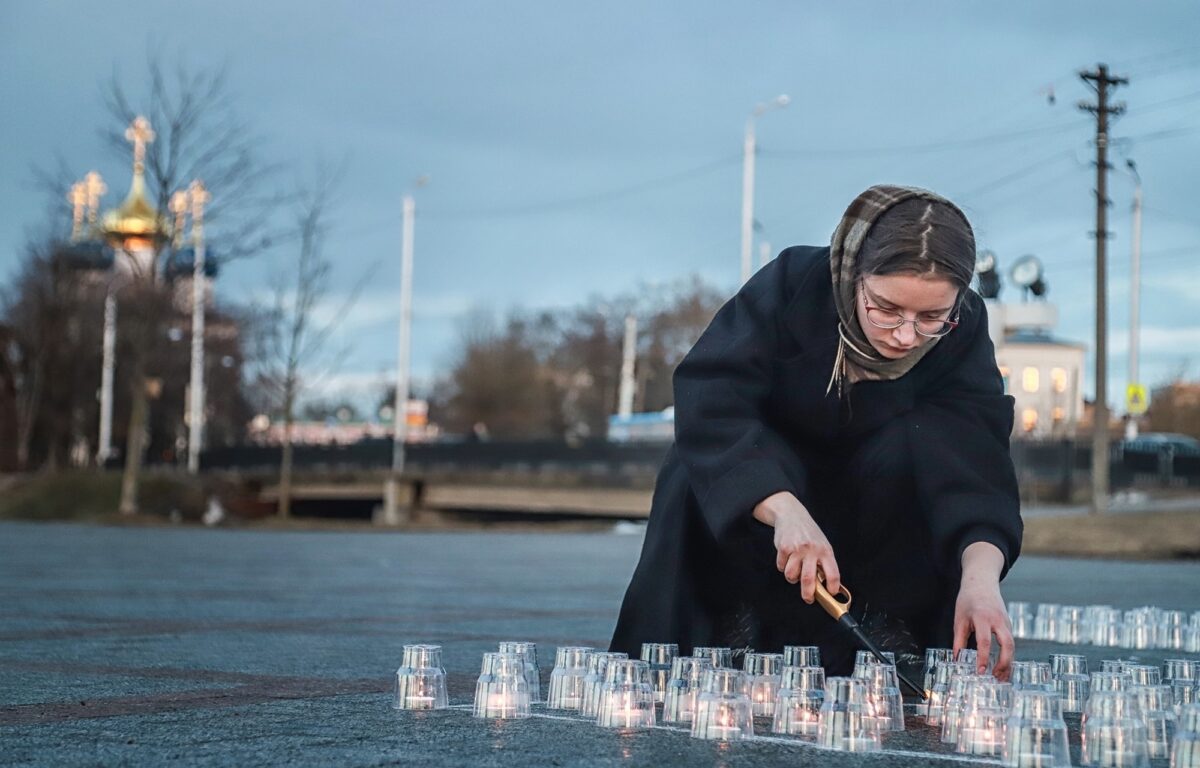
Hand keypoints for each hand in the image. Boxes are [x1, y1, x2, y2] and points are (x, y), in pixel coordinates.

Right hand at [752, 491, 840, 602]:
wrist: (792, 515)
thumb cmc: (810, 533)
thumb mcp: (822, 545)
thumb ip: (824, 563)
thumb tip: (825, 585)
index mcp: (825, 551)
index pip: (833, 574)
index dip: (832, 587)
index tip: (831, 593)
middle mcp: (812, 550)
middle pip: (809, 579)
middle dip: (808, 594)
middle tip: (808, 599)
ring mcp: (797, 549)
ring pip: (791, 575)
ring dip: (792, 578)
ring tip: (795, 573)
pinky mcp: (783, 548)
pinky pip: (781, 567)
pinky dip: (783, 567)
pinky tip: (787, 560)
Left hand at [953, 542, 1013, 680]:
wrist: (982, 582)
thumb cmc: (968, 600)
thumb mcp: (959, 619)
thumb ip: (959, 640)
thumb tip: (957, 660)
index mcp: (982, 617)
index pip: (984, 641)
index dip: (983, 658)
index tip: (980, 672)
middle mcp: (998, 620)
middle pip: (1007, 645)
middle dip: (1004, 663)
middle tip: (996, 678)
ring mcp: (1006, 622)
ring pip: (1012, 646)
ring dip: (1008, 663)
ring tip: (1001, 678)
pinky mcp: (1009, 625)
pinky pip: (1011, 643)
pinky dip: (1009, 656)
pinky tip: (1004, 668)